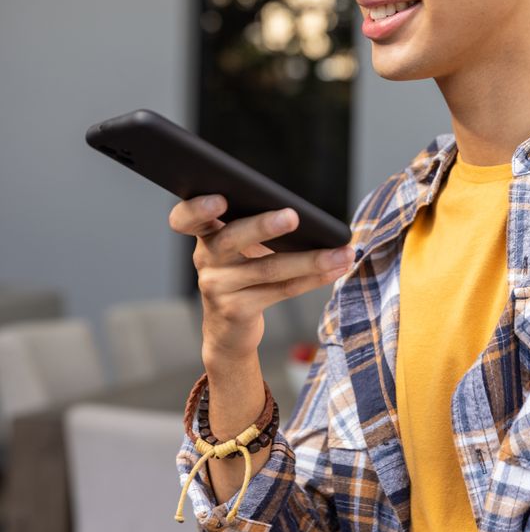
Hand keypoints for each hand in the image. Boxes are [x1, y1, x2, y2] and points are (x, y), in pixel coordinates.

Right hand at [168, 195, 354, 366]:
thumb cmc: (240, 275)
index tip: (219, 199)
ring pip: (269, 268)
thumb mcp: (238, 249)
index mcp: (205, 235)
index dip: (197, 208)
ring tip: (342, 252)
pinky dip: (313, 278)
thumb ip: (253, 227)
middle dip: (263, 226)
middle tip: (293, 216)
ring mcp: (218, 288)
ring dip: (311, 259)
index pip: (185, 218)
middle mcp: (206, 259)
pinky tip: (335, 268)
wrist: (228, 331)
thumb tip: (304, 213)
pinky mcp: (237, 311)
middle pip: (232, 238)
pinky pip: (281, 290)